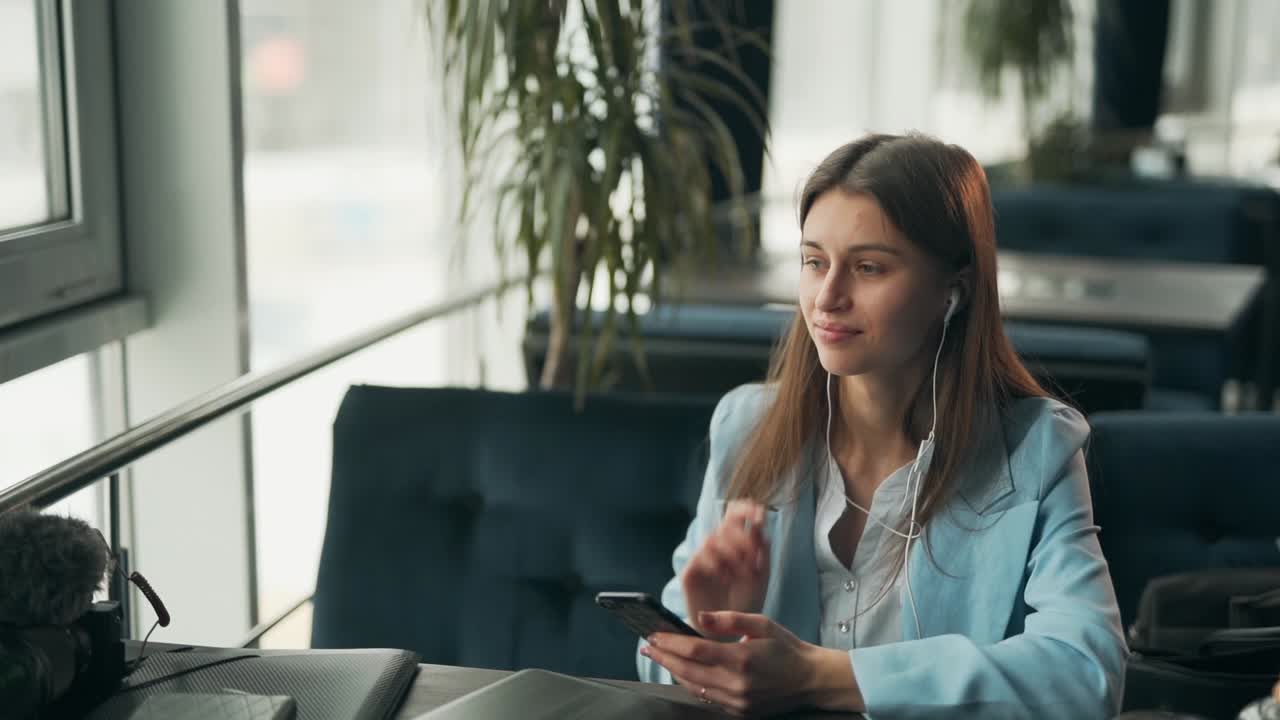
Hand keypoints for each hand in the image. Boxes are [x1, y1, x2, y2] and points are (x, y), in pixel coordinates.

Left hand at [640, 611, 861, 717]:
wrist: (811, 679)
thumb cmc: (787, 648)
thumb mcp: (762, 624)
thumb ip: (729, 619)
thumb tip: (699, 618)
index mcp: (741, 658)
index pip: (695, 651)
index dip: (671, 643)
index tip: (654, 635)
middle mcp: (737, 684)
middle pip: (688, 671)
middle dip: (664, 658)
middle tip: (647, 646)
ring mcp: (738, 701)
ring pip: (695, 687)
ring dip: (674, 672)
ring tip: (660, 657)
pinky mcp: (740, 711)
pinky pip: (707, 698)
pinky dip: (692, 684)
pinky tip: (683, 673)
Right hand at [681, 500, 769, 636]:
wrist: (728, 633)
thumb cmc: (745, 603)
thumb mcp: (760, 577)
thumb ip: (762, 552)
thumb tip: (760, 526)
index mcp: (735, 544)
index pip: (735, 515)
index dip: (746, 509)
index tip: (759, 515)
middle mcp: (717, 548)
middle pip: (725, 525)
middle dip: (742, 537)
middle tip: (754, 556)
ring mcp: (702, 559)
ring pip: (712, 539)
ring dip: (731, 552)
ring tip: (743, 572)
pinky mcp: (690, 573)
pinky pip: (700, 558)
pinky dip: (716, 565)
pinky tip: (726, 578)